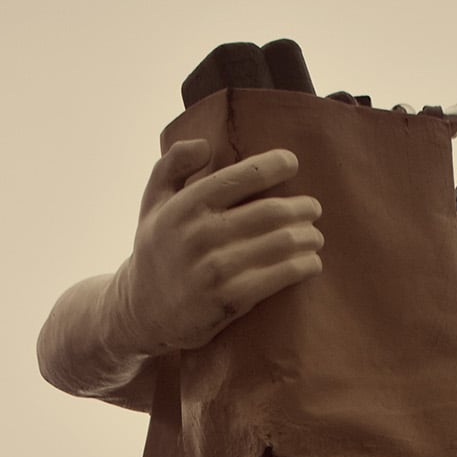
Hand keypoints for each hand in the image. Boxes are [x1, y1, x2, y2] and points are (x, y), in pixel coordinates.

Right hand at [107, 138, 324, 356]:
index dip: (275, 165)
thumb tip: (204, 145)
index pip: (243, 176)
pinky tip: (312, 263)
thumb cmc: (156, 250)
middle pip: (271, 212)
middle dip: (301, 208)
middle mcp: (202, 234)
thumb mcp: (152, 201)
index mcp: (187, 204)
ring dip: (308, 238)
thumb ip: (171, 164)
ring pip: (281, 244)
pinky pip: (278, 277)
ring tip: (315, 236)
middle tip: (313, 209)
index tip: (293, 164)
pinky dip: (303, 267)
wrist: (141, 312)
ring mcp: (216, 269)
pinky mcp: (228, 300)